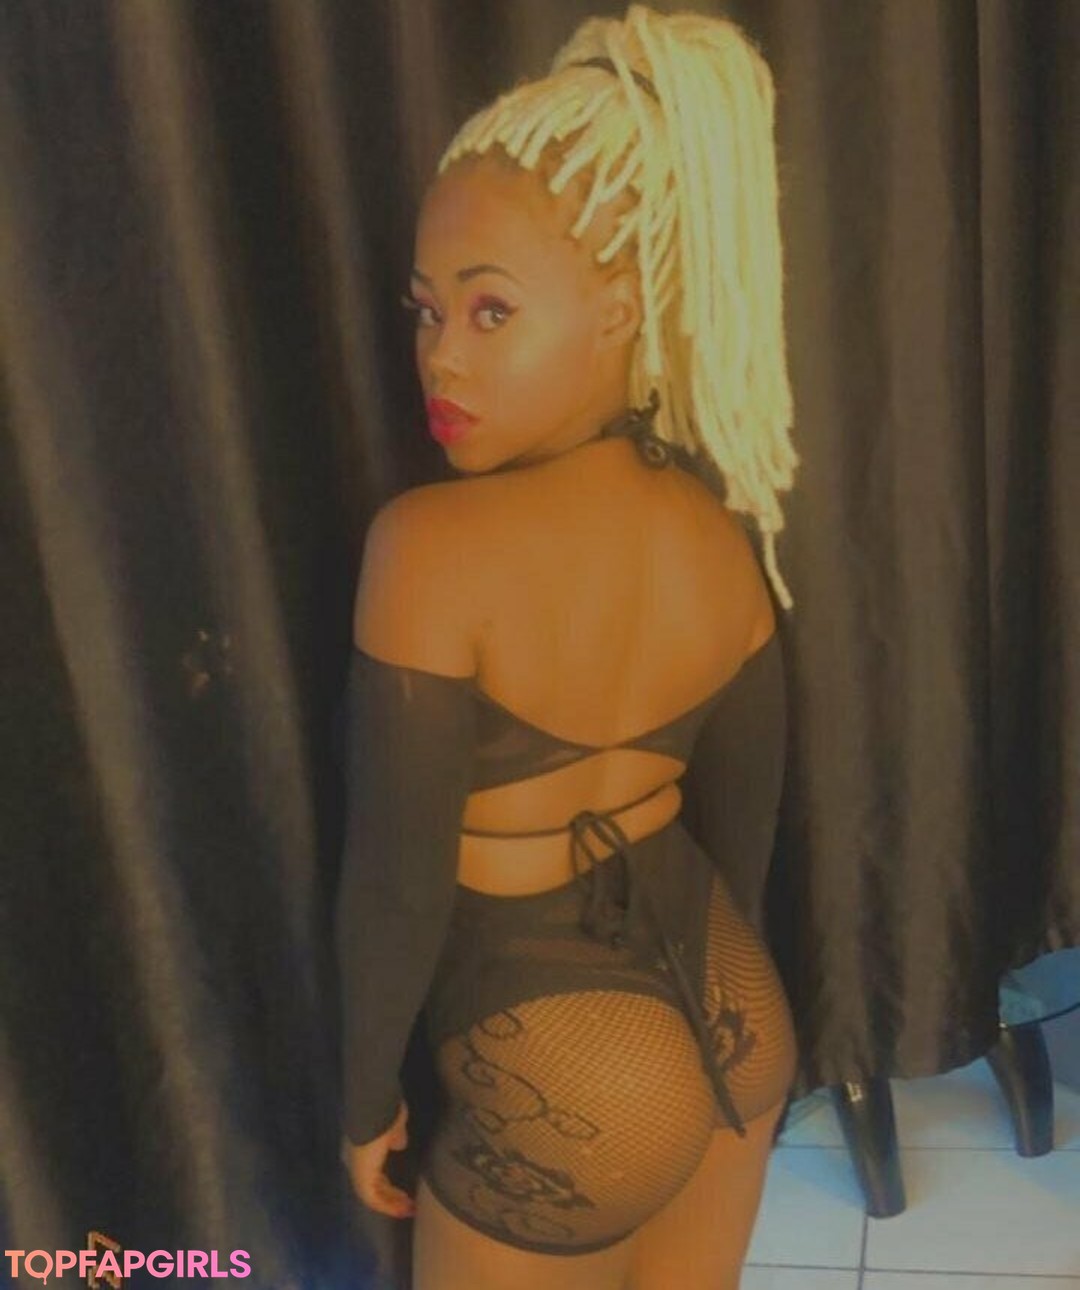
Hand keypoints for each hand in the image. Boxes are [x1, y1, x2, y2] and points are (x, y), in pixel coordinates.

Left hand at [341, 1100, 415, 1218]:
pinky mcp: (361, 1178)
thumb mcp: (393, 1127)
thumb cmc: (384, 1115)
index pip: (373, 1173)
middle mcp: (355, 1163)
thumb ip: (395, 1137)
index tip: (402, 1192)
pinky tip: (401, 1209)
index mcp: (361, 1149)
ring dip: (391, 1204)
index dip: (387, 1185)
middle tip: (408, 1204)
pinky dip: (388, 1206)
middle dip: (391, 1197)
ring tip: (408, 1209)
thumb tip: (398, 1144)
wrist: (372, 1112)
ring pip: (373, 1195)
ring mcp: (356, 1171)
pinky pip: (373, 1199)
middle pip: (372, 1186)